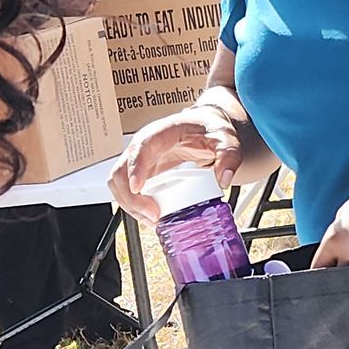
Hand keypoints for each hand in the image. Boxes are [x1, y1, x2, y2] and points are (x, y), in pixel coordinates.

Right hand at [109, 104, 242, 222]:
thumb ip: (228, 155)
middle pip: (120, 171)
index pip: (139, 148)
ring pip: (120, 185)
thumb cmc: (210, 130)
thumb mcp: (225, 139)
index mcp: (160, 134)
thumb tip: (224, 179)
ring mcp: (140, 162)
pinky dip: (136, 207)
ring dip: (131, 206)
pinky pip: (129, 192)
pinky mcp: (143, 175)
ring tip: (154, 219)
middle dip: (131, 197)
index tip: (138, 188)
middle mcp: (143, 147)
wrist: (206, 129)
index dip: (134, 169)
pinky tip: (153, 216)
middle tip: (153, 214)